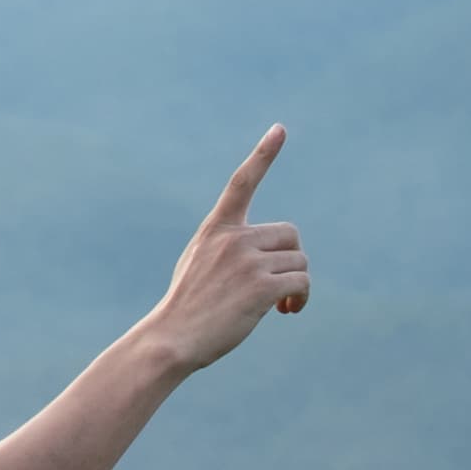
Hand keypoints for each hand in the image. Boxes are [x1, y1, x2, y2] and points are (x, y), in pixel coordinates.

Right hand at [138, 126, 310, 374]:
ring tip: (281, 305)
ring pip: (299, 261)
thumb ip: (229, 250)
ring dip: (296, 284)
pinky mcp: (262, 286)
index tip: (280, 129)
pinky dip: (301, 297)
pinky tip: (287, 311)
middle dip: (290, 259)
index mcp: (215, 230)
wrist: (170, 340)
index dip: (263, 155)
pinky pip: (301, 282)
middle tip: (282, 286)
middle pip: (289, 235)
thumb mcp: (198, 267)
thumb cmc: (184, 310)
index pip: (242, 183)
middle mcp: (233, 239)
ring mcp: (247, 261)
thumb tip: (275, 257)